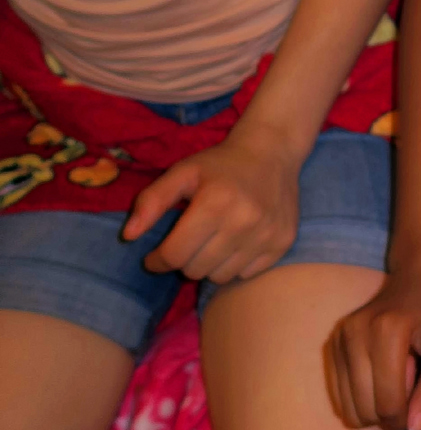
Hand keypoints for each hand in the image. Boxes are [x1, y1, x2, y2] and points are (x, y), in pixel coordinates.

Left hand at [125, 123, 302, 283]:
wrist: (272, 153)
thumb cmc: (220, 164)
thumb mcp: (182, 173)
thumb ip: (151, 201)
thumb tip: (128, 236)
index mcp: (214, 203)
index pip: (175, 255)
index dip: (158, 260)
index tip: (155, 256)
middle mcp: (244, 222)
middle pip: (196, 270)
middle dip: (183, 260)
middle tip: (187, 242)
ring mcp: (266, 235)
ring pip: (220, 277)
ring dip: (208, 265)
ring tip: (210, 243)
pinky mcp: (282, 243)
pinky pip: (246, 274)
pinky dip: (234, 265)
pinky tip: (234, 243)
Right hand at [327, 248, 420, 429]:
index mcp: (386, 331)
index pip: (387, 404)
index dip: (406, 423)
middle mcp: (355, 333)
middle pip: (365, 409)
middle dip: (391, 417)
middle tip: (415, 396)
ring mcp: (339, 337)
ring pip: (349, 408)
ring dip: (375, 409)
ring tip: (400, 382)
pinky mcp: (333, 342)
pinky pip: (340, 395)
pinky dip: (361, 399)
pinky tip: (383, 378)